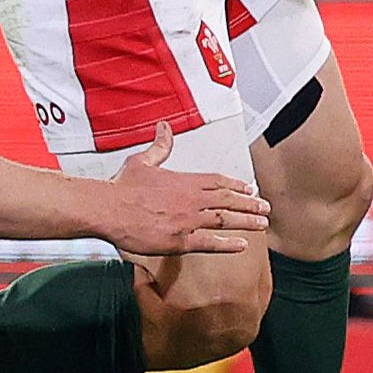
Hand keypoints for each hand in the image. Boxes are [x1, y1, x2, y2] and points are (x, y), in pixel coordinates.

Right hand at [98, 125, 270, 258]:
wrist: (107, 209)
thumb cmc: (121, 186)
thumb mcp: (142, 161)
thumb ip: (160, 146)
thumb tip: (164, 127)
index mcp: (183, 180)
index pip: (217, 181)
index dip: (236, 186)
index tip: (249, 189)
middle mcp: (190, 200)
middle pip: (228, 200)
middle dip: (249, 204)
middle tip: (265, 208)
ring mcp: (187, 221)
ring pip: (225, 220)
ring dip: (247, 221)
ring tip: (262, 224)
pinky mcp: (180, 241)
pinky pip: (210, 243)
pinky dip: (228, 244)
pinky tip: (242, 245)